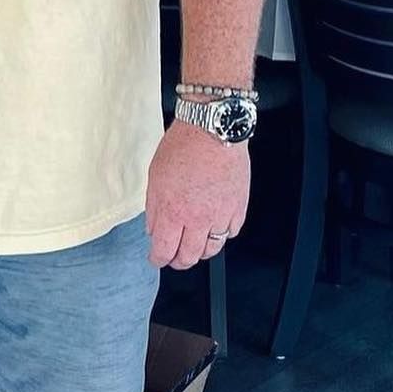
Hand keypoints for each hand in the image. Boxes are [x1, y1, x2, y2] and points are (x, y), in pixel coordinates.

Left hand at [145, 119, 249, 268]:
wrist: (213, 131)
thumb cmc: (183, 147)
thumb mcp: (155, 177)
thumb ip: (154, 208)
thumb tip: (154, 229)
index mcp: (173, 212)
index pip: (164, 251)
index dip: (158, 259)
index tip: (157, 258)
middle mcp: (198, 218)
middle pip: (189, 256)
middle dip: (179, 261)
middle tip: (175, 258)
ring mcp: (221, 215)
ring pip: (212, 250)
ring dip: (201, 252)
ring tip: (194, 247)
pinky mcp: (238, 208)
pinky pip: (231, 233)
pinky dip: (222, 234)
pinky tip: (215, 228)